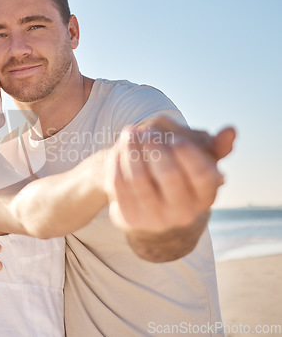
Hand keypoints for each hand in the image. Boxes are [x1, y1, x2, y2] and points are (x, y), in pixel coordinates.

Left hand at [105, 116, 235, 259]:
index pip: (202, 175)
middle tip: (147, 130)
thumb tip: (230, 131)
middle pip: (169, 174)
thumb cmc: (179, 177)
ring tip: (130, 132)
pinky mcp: (130, 217)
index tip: (175, 137)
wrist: (151, 208)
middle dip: (156, 146)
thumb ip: (215, 147)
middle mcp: (182, 213)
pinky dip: (118, 162)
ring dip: (132, 150)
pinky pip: (118, 185)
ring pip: (139, 179)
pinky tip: (119, 148)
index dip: (188, 153)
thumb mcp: (199, 163)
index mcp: (204, 197)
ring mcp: (154, 218)